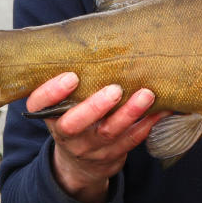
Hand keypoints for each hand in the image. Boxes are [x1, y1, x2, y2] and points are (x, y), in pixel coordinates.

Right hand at [26, 72, 165, 202]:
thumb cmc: (76, 116)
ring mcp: (89, 148)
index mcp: (50, 114)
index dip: (52, 92)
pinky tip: (162, 111)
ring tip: (147, 95)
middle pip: (75, 124)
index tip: (71, 77)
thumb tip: (96, 39)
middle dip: (95, 107)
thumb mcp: (66, 103)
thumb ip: (75, 81)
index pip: (40, 105)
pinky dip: (147, 125)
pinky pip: (130, 141)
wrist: (80, 163)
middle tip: (115, 90)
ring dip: (129, 113)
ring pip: (109, 132)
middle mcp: (67, 133)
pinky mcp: (111, 156)